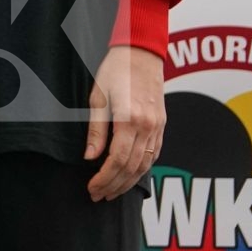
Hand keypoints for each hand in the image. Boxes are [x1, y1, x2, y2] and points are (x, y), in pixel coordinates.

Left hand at [85, 45, 165, 200]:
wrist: (141, 54)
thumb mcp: (97, 97)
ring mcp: (158, 127)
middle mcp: (148, 127)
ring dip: (129, 182)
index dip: (104, 178)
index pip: (117, 161)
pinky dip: (142, 169)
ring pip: (145, 165)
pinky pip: (154, 154)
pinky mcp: (162, 125)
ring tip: (112, 192)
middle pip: (132, 168)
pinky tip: (131, 176)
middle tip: (98, 196)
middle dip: (115, 186)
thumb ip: (96, 130)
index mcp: (130, 120)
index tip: (92, 188)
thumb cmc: (115, 71)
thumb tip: (89, 157)